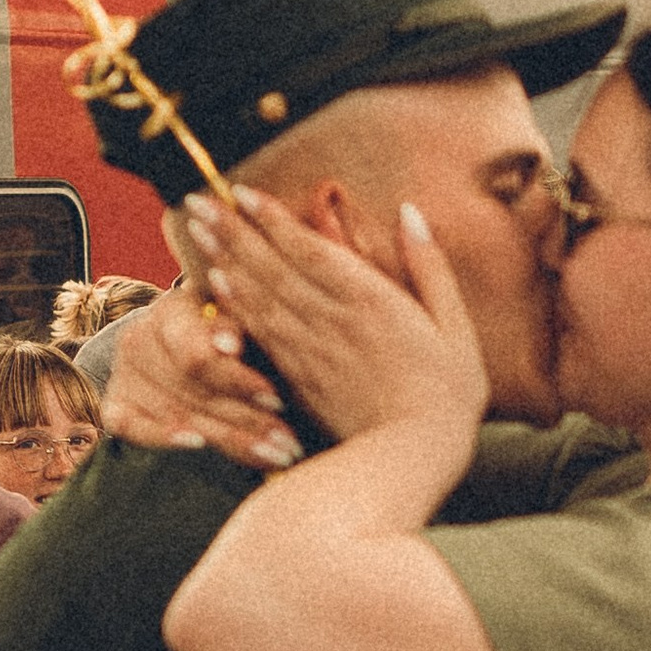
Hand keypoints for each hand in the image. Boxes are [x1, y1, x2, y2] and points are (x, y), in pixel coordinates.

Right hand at [100, 290, 299, 471]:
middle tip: (288, 445)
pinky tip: (197, 445)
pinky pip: (133, 428)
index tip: (276, 400)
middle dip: (248, 421)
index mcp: (172, 310)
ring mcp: (124, 374)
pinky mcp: (115, 405)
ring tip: (274, 456)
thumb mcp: (240, 320)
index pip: (198, 354)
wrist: (176, 349)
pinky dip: (163, 437)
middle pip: (194, 391)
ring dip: (229, 440)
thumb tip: (230, 342)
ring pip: (178, 413)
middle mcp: (139, 339)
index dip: (237, 380)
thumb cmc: (225, 335)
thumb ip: (242, 325)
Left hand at [180, 186, 487, 462]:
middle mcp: (332, 319)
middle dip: (233, 231)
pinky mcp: (299, 379)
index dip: (273, 218)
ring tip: (197, 231)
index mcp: (371, 299)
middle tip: (196, 202)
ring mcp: (311, 350)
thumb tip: (412, 212)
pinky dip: (235, 304)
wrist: (412, 457)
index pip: (309, 248)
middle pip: (273, 266)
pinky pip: (262, 333)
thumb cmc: (446, 393)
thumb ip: (431, 266)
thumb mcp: (455, 325)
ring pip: (260, 296)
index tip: (241, 192)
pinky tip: (216, 285)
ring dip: (225, 259)